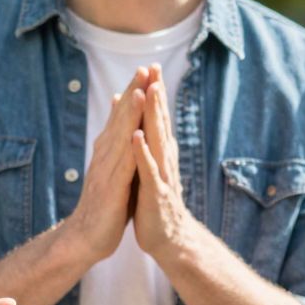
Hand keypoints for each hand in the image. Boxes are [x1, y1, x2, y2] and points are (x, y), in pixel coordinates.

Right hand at [62, 67, 149, 266]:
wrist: (85, 235)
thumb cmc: (102, 201)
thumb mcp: (110, 167)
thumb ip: (114, 144)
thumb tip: (120, 121)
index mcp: (108, 149)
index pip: (122, 115)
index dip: (132, 92)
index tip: (144, 70)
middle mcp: (105, 154)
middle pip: (120, 118)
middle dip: (132, 92)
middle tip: (143, 67)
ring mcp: (107, 170)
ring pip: (121, 135)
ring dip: (130, 112)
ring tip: (140, 89)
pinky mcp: (111, 187)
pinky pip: (122, 164)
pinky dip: (129, 146)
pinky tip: (135, 132)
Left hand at [132, 68, 200, 266]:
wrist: (167, 238)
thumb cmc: (155, 202)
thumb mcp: (150, 169)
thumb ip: (149, 145)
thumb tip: (146, 123)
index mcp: (160, 153)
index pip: (157, 118)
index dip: (154, 92)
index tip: (150, 66)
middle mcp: (164, 159)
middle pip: (160, 122)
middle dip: (156, 95)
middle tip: (154, 67)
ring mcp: (161, 175)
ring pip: (157, 140)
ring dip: (153, 116)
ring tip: (150, 91)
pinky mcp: (155, 193)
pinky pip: (148, 170)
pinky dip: (143, 153)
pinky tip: (137, 137)